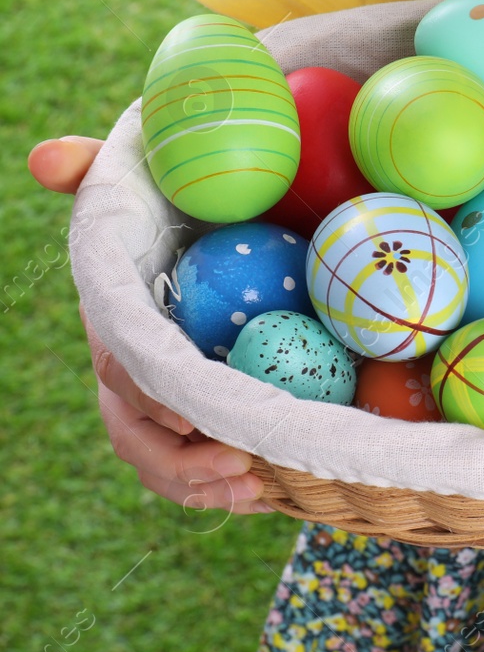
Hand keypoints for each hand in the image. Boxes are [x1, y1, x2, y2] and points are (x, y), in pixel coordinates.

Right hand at [31, 136, 272, 513]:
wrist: (224, 244)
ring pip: (160, 463)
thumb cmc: (181, 212)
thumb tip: (50, 157)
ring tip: (255, 488)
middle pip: (134, 433)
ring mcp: (161, 407)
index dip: (149, 393)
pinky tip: (264, 494)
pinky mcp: (198, 426)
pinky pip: (196, 473)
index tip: (191, 409)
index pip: (122, 366)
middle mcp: (134, 374)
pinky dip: (222, 491)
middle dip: (178, 459)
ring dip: (200, 485)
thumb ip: (100, 171)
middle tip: (237, 462)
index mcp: (119, 326)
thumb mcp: (145, 187)